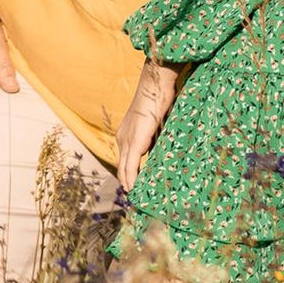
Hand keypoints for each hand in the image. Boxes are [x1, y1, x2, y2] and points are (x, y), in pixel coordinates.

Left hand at [114, 57, 180, 193]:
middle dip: (129, 183)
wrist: (156, 83)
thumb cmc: (159, 99)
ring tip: (137, 199)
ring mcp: (127, 140)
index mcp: (126, 133)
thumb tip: (161, 148)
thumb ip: (154, 137)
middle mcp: (122, 138)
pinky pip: (130, 166)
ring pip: (124, 169)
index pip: (126, 159)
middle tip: (137, 199)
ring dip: (130, 184)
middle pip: (123, 167)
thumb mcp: (156, 123)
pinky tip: (134, 190)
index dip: (130, 174)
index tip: (137, 188)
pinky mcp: (135, 142)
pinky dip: (132, 179)